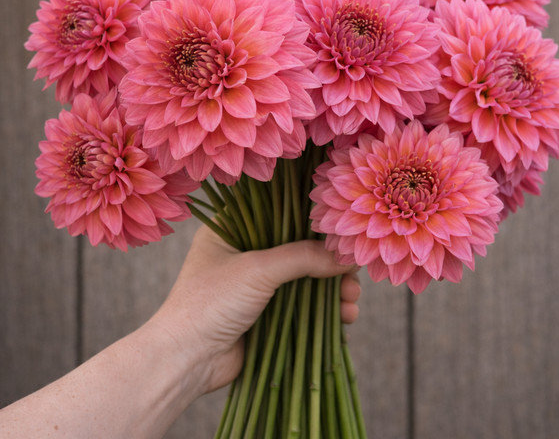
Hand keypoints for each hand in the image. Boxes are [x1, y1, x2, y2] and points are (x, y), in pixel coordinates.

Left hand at [145, 224, 360, 397]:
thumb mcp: (258, 270)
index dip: (314, 225)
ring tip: (352, 300)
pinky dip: (325, 311)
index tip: (343, 234)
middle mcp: (245, 255)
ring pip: (305, 281)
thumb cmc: (210, 302)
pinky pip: (303, 306)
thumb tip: (346, 255)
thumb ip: (303, 257)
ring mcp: (256, 287)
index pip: (281, 216)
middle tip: (353, 273)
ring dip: (332, 290)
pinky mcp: (267, 314)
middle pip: (299, 250)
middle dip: (329, 264)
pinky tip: (346, 317)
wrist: (186, 361)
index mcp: (232, 230)